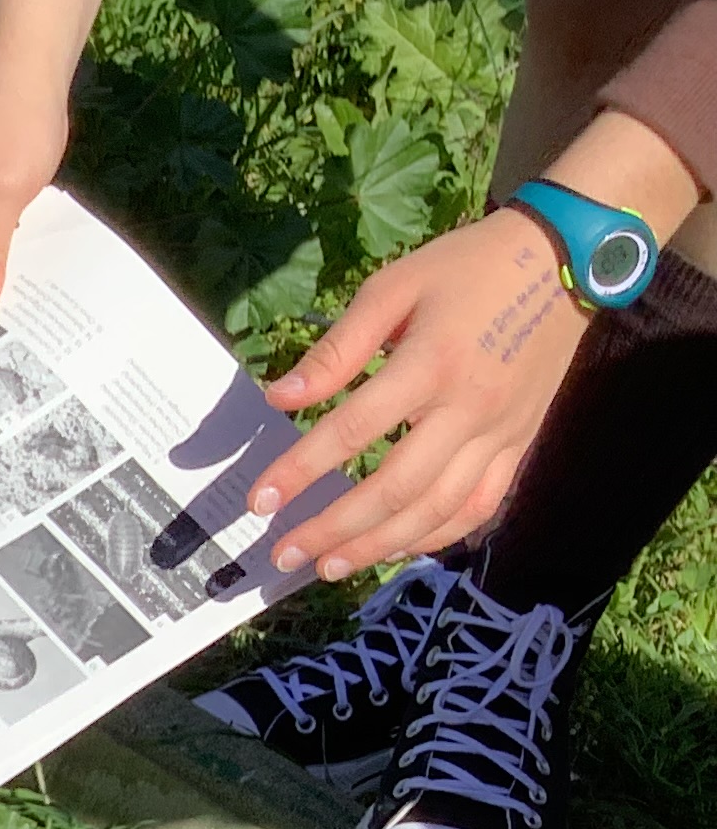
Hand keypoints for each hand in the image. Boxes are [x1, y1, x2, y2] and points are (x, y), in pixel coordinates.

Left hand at [246, 209, 584, 576]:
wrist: (568, 260)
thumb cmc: (469, 268)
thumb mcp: (395, 287)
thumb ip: (338, 348)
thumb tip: (278, 398)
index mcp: (431, 364)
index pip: (351, 431)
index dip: (300, 471)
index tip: (260, 502)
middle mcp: (468, 409)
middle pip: (393, 488)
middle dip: (333, 529)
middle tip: (284, 553)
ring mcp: (500, 432)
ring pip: (435, 509)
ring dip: (377, 546)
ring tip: (328, 567)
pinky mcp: (520, 443)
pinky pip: (478, 506)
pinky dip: (434, 536)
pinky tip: (394, 549)